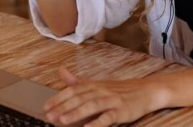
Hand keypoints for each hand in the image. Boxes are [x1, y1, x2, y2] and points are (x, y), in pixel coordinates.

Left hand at [43, 67, 168, 126]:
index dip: (58, 99)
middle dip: (62, 107)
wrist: (147, 91)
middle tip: (49, 116)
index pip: (72, 90)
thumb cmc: (121, 90)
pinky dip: (98, 122)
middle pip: (79, 98)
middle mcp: (101, 90)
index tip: (45, 107)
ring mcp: (111, 100)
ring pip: (91, 105)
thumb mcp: (98, 84)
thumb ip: (78, 81)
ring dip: (76, 113)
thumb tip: (61, 71)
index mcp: (94, 85)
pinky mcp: (122, 111)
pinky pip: (108, 117)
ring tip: (63, 120)